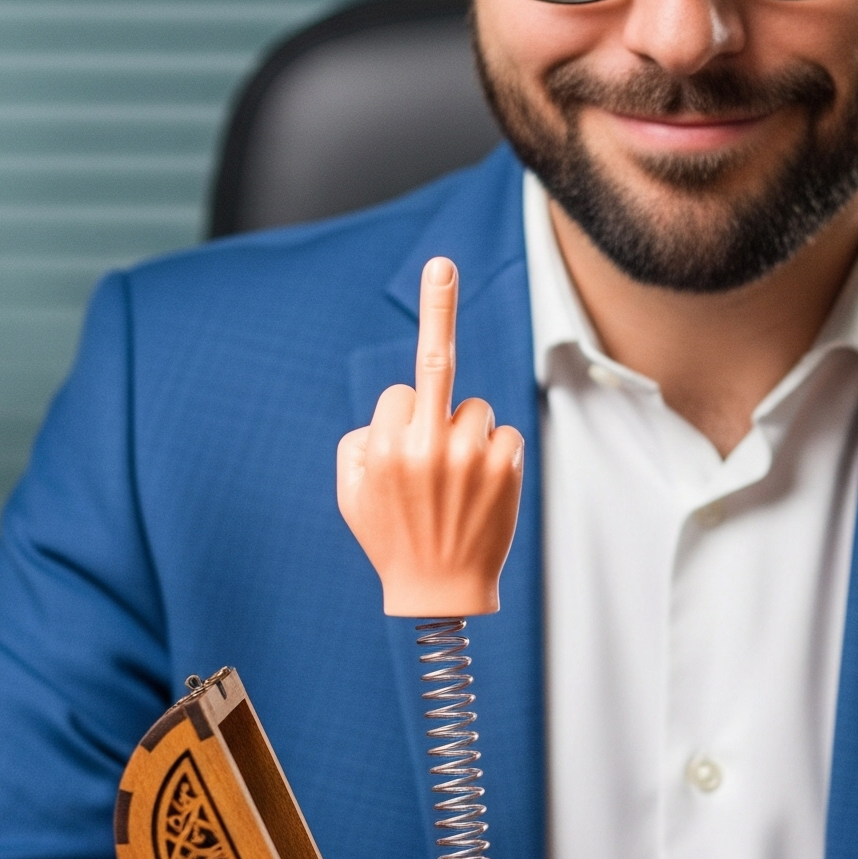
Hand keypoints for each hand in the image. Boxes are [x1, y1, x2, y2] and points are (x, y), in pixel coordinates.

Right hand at [336, 255, 523, 615]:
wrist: (438, 594)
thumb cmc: (390, 539)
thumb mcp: (351, 494)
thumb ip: (360, 443)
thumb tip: (393, 407)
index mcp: (382, 447)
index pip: (400, 392)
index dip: (402, 416)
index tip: (403, 429)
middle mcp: (426, 446)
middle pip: (435, 362)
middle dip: (436, 307)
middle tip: (440, 264)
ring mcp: (470, 457)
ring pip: (475, 408)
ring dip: (468, 432)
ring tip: (459, 482)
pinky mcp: (506, 469)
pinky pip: (504, 433)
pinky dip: (497, 453)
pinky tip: (483, 489)